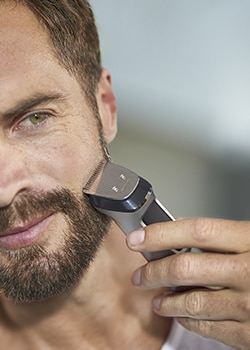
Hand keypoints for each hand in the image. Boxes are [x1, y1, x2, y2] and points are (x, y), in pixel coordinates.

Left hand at [127, 218, 249, 349]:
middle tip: (141, 274)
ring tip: (156, 297)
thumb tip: (182, 232)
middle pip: (185, 267)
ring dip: (167, 300)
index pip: (195, 231)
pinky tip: (182, 315)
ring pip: (193, 302)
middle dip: (155, 271)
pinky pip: (210, 328)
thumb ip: (226, 237)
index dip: (161, 233)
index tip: (138, 238)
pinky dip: (190, 321)